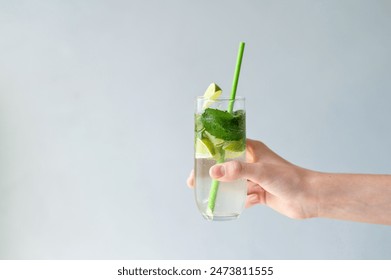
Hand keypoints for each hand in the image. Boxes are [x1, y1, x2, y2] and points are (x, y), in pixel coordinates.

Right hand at [187, 139, 317, 219]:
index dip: (210, 152)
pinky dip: (239, 200)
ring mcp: (256, 178)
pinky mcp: (260, 192)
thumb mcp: (261, 171)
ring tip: (209, 195)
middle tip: (195, 182)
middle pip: (226, 165)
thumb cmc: (289, 178)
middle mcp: (252, 162)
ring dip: (224, 188)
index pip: (226, 146)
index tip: (197, 160)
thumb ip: (237, 171)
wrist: (310, 197)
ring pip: (234, 182)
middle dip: (212, 173)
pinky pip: (244, 196)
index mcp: (251, 149)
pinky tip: (237, 205)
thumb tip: (213, 172)